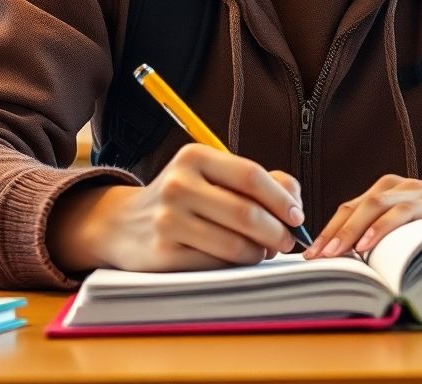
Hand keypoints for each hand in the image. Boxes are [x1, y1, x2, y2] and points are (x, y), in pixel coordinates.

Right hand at [47, 144, 303, 273]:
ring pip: (235, 244)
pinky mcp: (164, 254)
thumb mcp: (213, 174)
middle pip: (246, 213)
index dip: (281, 199)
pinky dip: (236, 265)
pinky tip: (239, 259)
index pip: (251, 176)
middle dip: (277, 231)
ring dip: (259, 252)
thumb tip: (294, 200)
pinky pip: (216, 264)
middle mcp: (179, 184)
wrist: (124, 223)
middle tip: (287, 241)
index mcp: (195, 157)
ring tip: (264, 250)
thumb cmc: (185, 196)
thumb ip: (258, 180)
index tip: (297, 216)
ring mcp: (168, 220)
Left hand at [304, 176, 421, 258]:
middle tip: (314, 258)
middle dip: (331, 233)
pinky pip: (401, 212)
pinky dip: (382, 227)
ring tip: (334, 254)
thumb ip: (384, 232)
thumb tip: (351, 262)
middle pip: (354, 207)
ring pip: (373, 206)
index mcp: (385, 191)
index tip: (309, 255)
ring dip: (350, 231)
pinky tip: (367, 245)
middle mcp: (395, 187)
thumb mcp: (408, 223)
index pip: (348, 209)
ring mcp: (414, 191)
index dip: (327, 231)